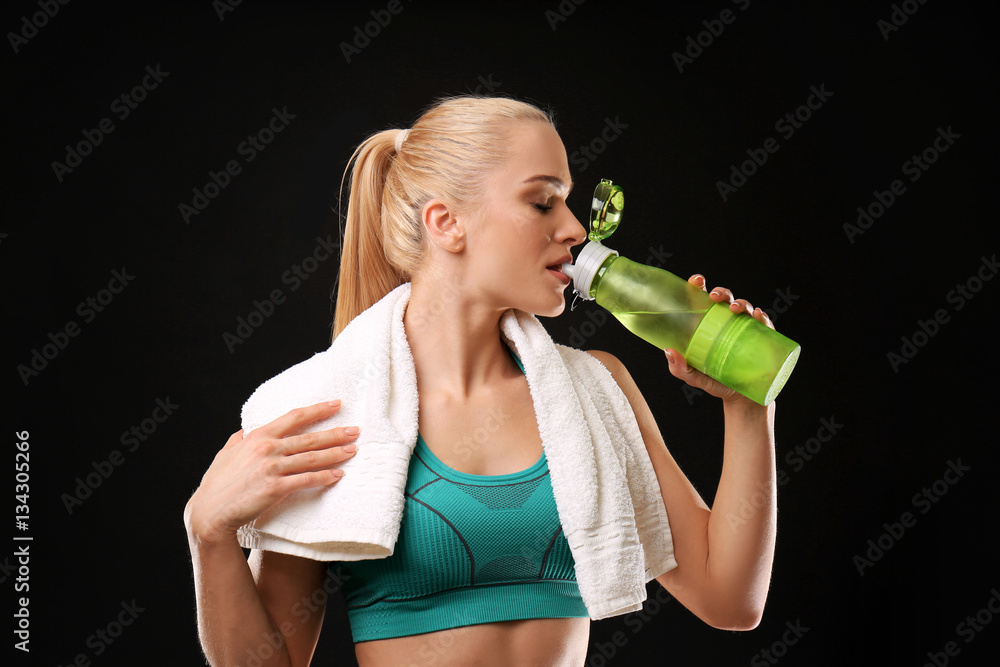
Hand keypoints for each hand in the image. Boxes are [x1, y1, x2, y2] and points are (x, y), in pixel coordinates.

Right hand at [184, 400, 358, 543]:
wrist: (209, 512)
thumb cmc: (217, 484)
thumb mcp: (225, 454)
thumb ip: (237, 441)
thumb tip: (243, 431)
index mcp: (258, 436)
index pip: (294, 417)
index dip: (317, 410)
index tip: (336, 405)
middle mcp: (267, 449)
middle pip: (309, 438)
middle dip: (335, 433)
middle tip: (356, 430)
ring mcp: (271, 468)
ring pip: (311, 458)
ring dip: (335, 454)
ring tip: (353, 450)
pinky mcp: (275, 488)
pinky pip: (306, 480)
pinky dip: (324, 477)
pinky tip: (338, 475)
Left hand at [663, 274, 774, 402]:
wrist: (740, 399)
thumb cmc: (715, 382)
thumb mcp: (693, 376)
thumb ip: (679, 367)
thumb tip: (669, 351)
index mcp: (708, 325)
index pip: (703, 300)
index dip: (700, 286)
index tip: (696, 281)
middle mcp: (727, 323)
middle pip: (725, 299)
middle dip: (722, 292)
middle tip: (714, 298)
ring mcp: (745, 329)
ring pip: (745, 307)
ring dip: (741, 303)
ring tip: (734, 309)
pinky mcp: (762, 339)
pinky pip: (765, 324)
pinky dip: (762, 317)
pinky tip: (759, 316)